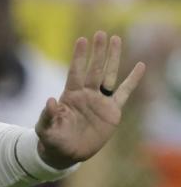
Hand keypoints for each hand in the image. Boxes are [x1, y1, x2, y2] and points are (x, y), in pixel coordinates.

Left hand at [36, 31, 144, 168]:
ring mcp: (100, 101)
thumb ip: (47, 115)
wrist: (66, 153)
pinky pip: (124, 93)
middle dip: (97, 52)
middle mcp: (86, 94)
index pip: (75, 72)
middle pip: (94, 69)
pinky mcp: (112, 112)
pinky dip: (132, 80)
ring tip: (116, 39)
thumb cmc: (52, 138)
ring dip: (113, 58)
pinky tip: (140, 66)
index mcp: (70, 95)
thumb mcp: (45, 129)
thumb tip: (51, 100)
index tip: (82, 40)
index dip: (79, 57)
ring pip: (109, 75)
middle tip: (101, 33)